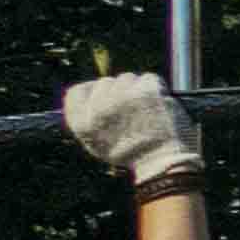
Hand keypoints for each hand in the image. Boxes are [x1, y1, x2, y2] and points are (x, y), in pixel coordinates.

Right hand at [64, 73, 202, 187]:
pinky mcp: (145, 91)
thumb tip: (90, 97)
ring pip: (127, 78)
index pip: (76, 92)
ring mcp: (122, 98)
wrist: (163, 161)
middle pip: (105, 83)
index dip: (92, 90)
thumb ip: (89, 121)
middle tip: (133, 110)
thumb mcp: (99, 144)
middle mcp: (99, 108)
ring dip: (137, 89)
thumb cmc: (133, 155)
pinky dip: (156, 88)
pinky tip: (158, 104)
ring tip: (147, 110)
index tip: (105, 94)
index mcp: (83, 123)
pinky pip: (149, 79)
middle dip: (119, 92)